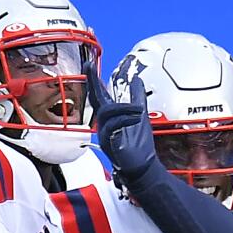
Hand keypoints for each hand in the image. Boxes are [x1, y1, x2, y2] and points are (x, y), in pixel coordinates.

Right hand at [84, 62, 158, 177]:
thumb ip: (137, 98)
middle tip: (89, 68)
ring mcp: (105, 134)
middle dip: (92, 83)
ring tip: (138, 109)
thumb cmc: (140, 146)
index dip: (94, 81)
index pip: (100, 95)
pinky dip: (124, 120)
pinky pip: (112, 127)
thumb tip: (136, 80)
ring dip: (123, 107)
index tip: (89, 65)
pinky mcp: (109, 143)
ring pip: (105, 113)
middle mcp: (105, 124)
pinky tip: (136, 118)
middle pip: (95, 100)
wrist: (143, 168)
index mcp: (111, 117)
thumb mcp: (140, 116)